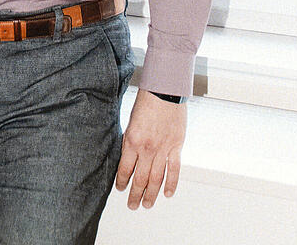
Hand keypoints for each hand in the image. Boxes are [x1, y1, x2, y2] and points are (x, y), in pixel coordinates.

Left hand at [114, 88, 186, 209]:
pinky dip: (171, 184)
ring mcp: (162, 149)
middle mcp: (146, 149)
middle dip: (135, 195)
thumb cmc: (147, 101)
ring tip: (147, 205)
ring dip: (151, 195)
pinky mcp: (176, 146)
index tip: (120, 189)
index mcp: (132, 141)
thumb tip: (128, 156)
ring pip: (156, 179)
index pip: (124, 170)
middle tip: (132, 205)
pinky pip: (174, 170)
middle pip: (140, 179)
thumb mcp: (131, 121)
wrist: (165, 89)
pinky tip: (167, 194)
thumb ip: (130, 140)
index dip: (121, 182)